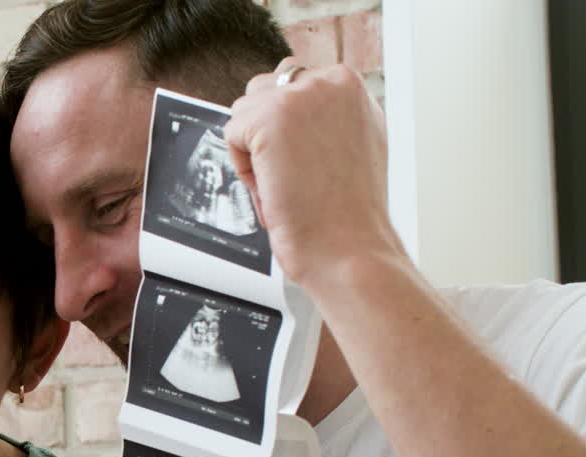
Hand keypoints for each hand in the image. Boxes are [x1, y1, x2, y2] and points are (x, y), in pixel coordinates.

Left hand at [223, 59, 404, 292]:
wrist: (350, 246)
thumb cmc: (349, 211)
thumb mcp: (354, 143)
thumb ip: (326, 117)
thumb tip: (292, 114)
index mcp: (351, 85)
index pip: (294, 84)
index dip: (288, 129)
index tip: (306, 160)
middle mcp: (330, 81)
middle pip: (264, 89)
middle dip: (266, 131)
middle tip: (294, 173)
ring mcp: (300, 95)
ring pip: (245, 111)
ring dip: (254, 150)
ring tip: (287, 181)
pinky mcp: (270, 117)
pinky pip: (232, 134)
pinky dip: (244, 167)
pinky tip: (275, 186)